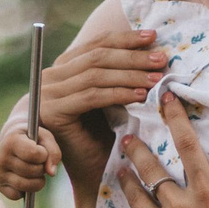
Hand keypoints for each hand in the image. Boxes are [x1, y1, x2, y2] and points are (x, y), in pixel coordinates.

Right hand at [0, 121, 58, 199]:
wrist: (13, 141)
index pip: (35, 154)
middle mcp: (1, 157)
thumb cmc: (32, 140)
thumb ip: (53, 152)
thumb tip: (51, 173)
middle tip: (37, 161)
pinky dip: (25, 190)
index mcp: (11, 141)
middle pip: (33, 171)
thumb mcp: (45, 138)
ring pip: (26, 186)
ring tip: (34, 171)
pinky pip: (17, 195)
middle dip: (41, 168)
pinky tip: (24, 178)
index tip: (40, 150)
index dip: (44, 154)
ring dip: (37, 181)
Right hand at [41, 25, 165, 133]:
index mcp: (63, 67)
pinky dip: (119, 94)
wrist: (91, 171)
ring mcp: (48, 94)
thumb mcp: (111, 95)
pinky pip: (93, 96)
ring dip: (130, 74)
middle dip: (132, 56)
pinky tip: (140, 96)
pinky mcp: (53, 112)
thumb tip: (152, 47)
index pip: (96, 45)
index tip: (153, 36)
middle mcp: (50, 77)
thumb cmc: (105, 134)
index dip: (126, 39)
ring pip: (96, 75)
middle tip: (161, 58)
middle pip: (97, 57)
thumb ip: (118, 71)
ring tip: (156, 78)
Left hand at [114, 94, 208, 207]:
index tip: (164, 97)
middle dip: (137, 148)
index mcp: (208, 195)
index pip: (188, 145)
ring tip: (120, 171)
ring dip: (126, 182)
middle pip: (151, 168)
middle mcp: (180, 207)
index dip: (174, 117)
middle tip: (127, 135)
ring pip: (135, 196)